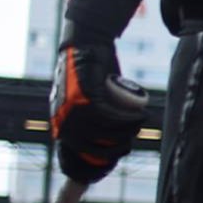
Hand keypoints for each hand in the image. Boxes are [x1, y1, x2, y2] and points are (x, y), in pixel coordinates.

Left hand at [50, 28, 148, 183]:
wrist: (85, 43)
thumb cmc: (89, 74)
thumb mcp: (84, 101)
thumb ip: (88, 118)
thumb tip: (104, 141)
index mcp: (61, 124)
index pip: (80, 153)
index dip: (103, 158)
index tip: (120, 155)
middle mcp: (63, 119)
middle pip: (95, 146)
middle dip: (119, 148)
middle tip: (133, 138)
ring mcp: (72, 107)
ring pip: (105, 132)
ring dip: (128, 132)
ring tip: (140, 124)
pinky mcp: (86, 94)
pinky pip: (110, 115)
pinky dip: (128, 119)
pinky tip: (141, 116)